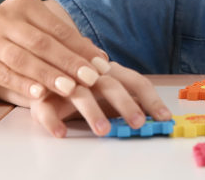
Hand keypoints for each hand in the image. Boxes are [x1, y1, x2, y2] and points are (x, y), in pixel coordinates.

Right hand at [0, 0, 110, 101]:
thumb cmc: (13, 38)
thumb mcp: (35, 31)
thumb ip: (64, 42)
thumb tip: (101, 59)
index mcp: (22, 3)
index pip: (57, 27)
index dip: (80, 47)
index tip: (101, 64)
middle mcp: (3, 17)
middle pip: (42, 42)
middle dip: (69, 62)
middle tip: (92, 78)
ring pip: (24, 59)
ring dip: (49, 75)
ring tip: (70, 88)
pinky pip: (5, 74)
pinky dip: (24, 84)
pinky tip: (40, 94)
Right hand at [30, 63, 171, 136]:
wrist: (40, 71)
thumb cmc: (82, 84)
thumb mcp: (106, 90)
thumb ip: (129, 101)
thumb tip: (159, 118)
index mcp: (110, 70)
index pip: (135, 81)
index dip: (151, 99)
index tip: (164, 117)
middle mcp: (89, 72)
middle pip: (110, 85)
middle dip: (126, 104)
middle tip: (138, 123)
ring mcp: (65, 81)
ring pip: (80, 94)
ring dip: (92, 112)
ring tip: (103, 131)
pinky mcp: (41, 96)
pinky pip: (46, 108)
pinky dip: (53, 121)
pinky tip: (61, 133)